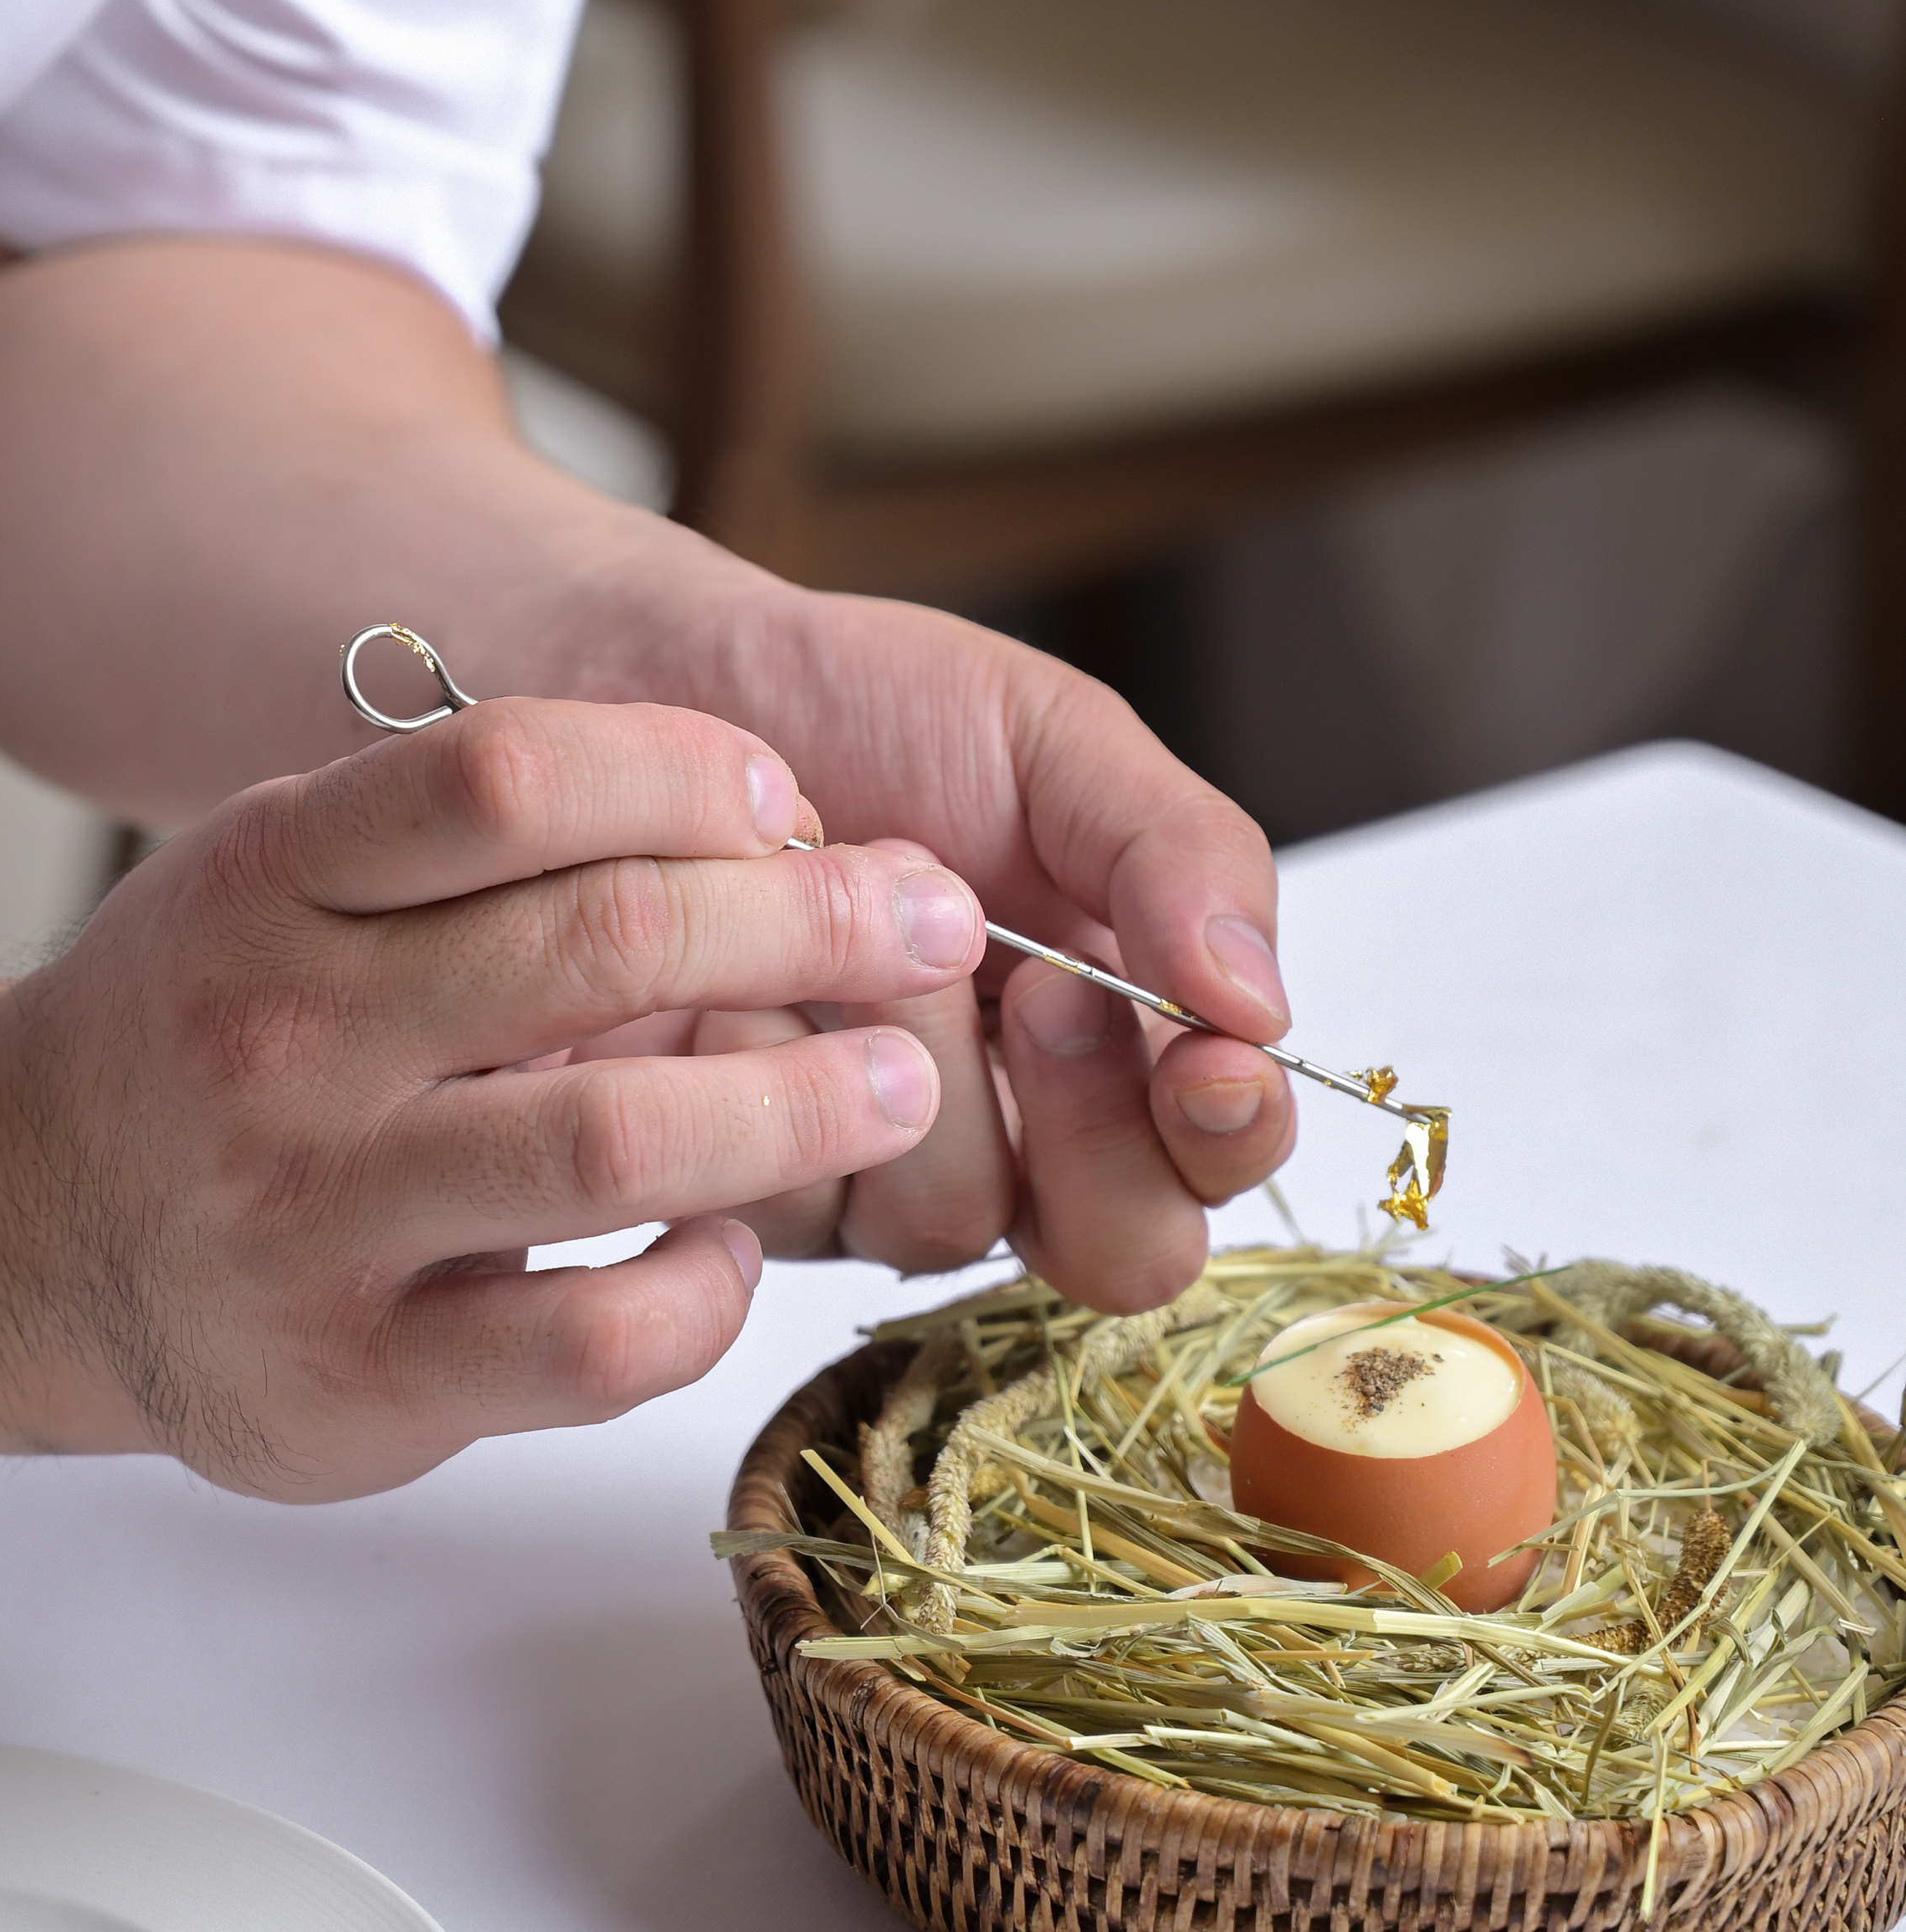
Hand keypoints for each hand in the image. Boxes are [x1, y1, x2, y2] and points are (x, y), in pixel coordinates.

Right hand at [0, 694, 984, 1495]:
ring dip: (800, 1103)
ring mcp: (314, 1217)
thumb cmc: (211, 1022)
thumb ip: (473, 848)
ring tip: (899, 1079)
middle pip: (600, 943)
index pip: (507, 771)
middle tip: (929, 921)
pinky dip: (703, 1292)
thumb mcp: (294, 875)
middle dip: (812, 923)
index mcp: (273, 875)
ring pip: (618, 1144)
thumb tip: (764, 824)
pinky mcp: (355, 1381)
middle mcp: (283, 1036)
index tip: (791, 799)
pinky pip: (590, 1346)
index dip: (687, 771)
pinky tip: (734, 1251)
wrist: (12, 1223)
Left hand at [687, 590, 1297, 1309]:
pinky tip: (739, 962)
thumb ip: (1180, 853)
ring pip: (953, 1221)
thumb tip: (1260, 1005)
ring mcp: (880, 1165)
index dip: (1229, 1131)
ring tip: (858, 897)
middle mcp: (1019, 1125)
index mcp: (1125, 1025)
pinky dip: (773, 1058)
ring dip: (914, 1051)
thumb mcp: (1054, 740)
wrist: (670, 682)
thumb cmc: (873, 706)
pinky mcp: (749, 1183)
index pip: (1221, 1150)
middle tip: (1037, 987)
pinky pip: (791, 1192)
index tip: (1200, 1058)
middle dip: (1093, 1128)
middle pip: (1124, 1249)